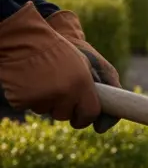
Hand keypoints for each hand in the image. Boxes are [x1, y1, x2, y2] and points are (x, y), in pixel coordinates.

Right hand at [0, 2, 105, 129]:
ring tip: (44, 78)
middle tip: (59, 85)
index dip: (86, 115)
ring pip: (46, 111)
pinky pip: (28, 106)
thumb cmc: (62, 52)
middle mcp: (62, 93)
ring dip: (45, 100)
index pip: (89, 114)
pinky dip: (28, 97)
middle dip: (64, 106)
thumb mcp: (92, 64)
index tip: (81, 112)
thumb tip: (101, 128)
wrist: (26, 39)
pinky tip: (29, 80)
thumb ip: (107, 90)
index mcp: (81, 84)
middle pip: (65, 115)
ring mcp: (40, 97)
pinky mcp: (20, 99)